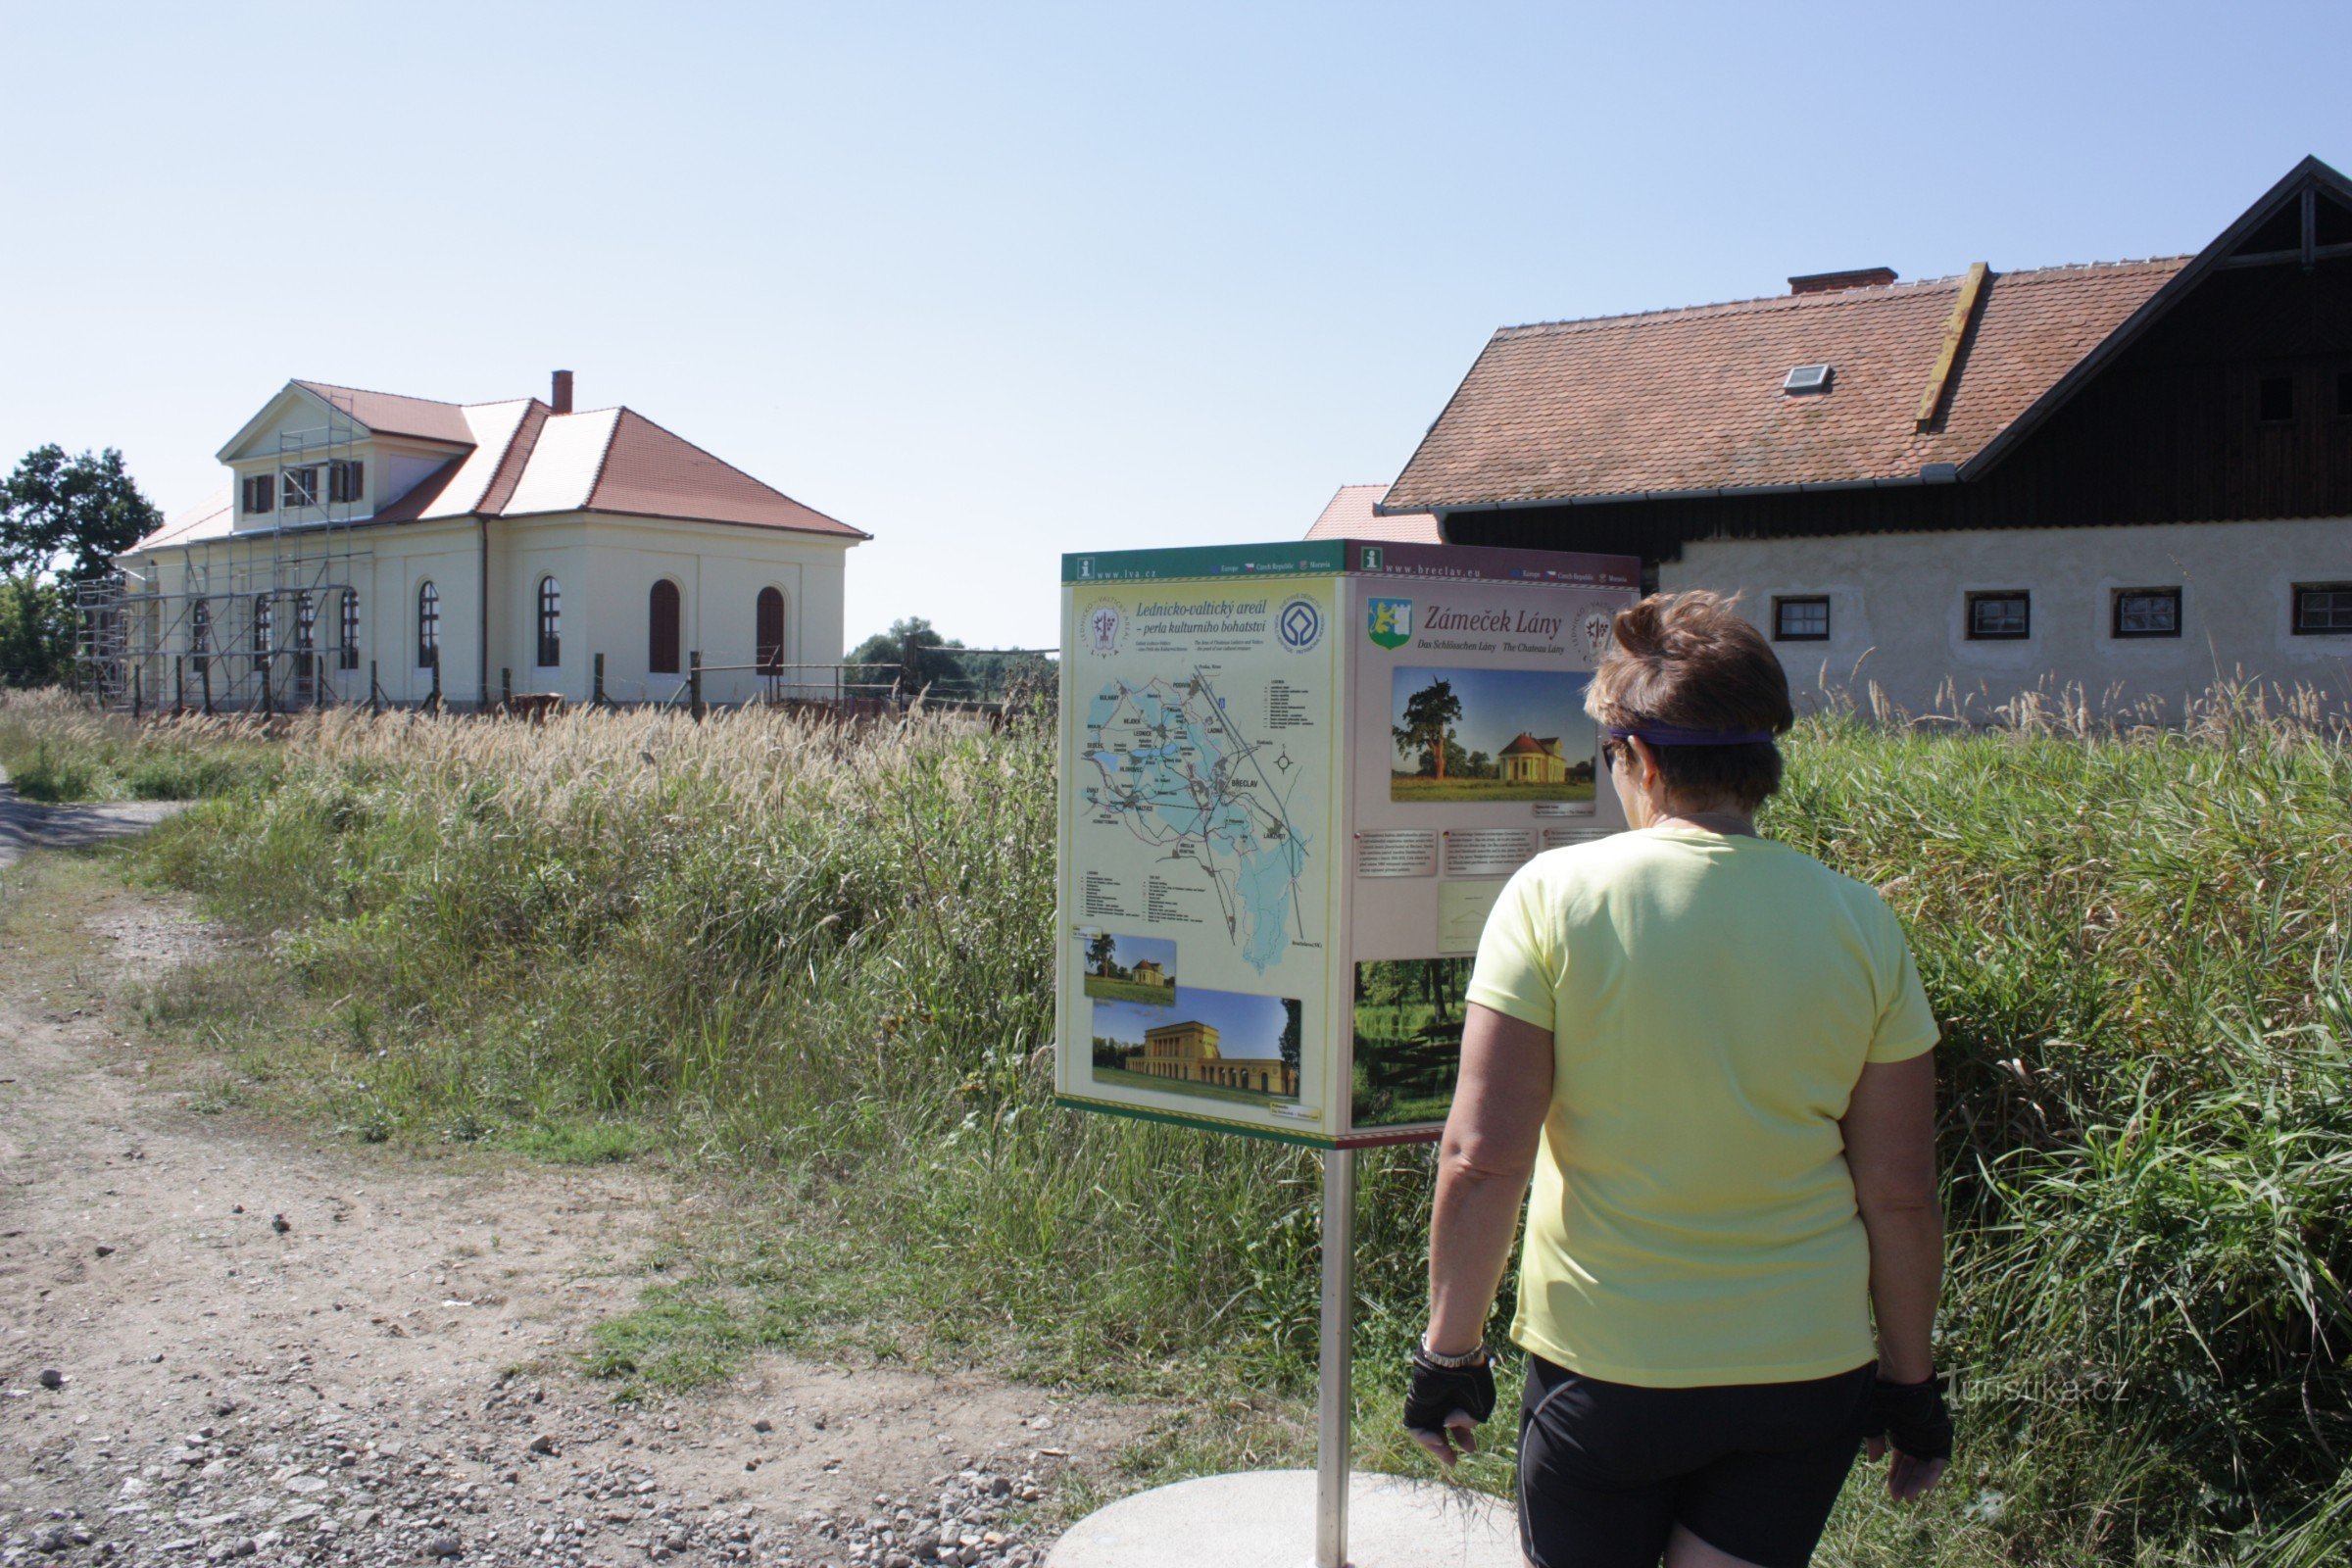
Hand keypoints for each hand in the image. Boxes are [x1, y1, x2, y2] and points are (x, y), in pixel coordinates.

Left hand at [1403, 1349, 1494, 1471]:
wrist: (1453, 1359)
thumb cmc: (1470, 1379)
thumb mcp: (1481, 1406)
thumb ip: (1468, 1421)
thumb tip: (1448, 1424)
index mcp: (1459, 1401)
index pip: (1458, 1424)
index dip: (1463, 1439)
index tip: (1470, 1449)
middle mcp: (1443, 1404)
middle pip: (1441, 1431)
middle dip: (1446, 1449)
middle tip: (1453, 1462)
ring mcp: (1428, 1405)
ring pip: (1428, 1431)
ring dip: (1436, 1446)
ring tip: (1447, 1454)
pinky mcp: (1415, 1406)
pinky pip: (1415, 1427)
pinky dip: (1424, 1438)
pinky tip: (1437, 1439)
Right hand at [1861, 1372, 1951, 1501]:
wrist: (1902, 1377)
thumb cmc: (1884, 1394)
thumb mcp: (1873, 1421)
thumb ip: (1875, 1441)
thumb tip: (1875, 1460)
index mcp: (1901, 1432)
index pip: (1901, 1460)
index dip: (1895, 1476)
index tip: (1891, 1492)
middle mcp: (1916, 1436)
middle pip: (1913, 1466)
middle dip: (1905, 1482)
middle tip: (1900, 1498)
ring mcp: (1929, 1436)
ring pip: (1926, 1465)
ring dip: (1918, 1481)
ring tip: (1910, 1496)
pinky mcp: (1940, 1435)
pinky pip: (1939, 1459)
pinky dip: (1933, 1473)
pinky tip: (1925, 1487)